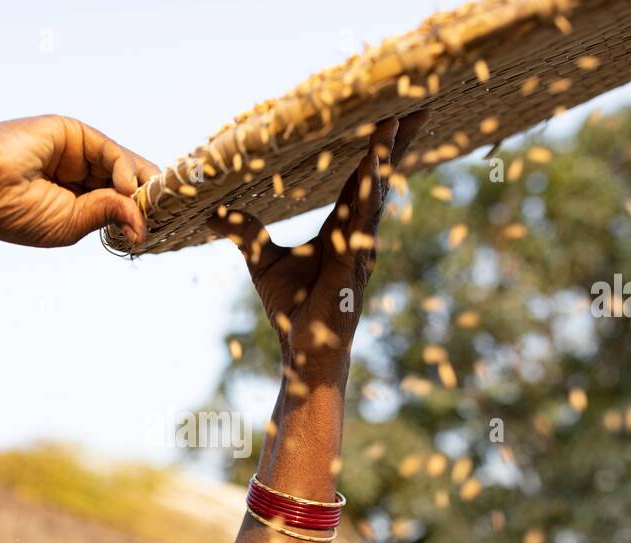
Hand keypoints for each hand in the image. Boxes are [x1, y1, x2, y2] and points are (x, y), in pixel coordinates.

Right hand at [0, 115, 159, 247]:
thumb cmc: (16, 211)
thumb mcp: (72, 223)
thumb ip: (109, 214)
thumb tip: (143, 225)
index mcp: (72, 201)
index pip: (115, 205)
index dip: (139, 215)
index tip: (161, 229)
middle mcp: (76, 175)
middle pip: (125, 184)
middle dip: (147, 199)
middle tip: (167, 213)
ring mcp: (75, 152)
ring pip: (122, 167)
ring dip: (141, 187)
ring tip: (145, 203)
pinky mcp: (73, 132)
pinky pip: (110, 150)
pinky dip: (125, 169)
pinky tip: (126, 186)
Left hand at [207, 112, 426, 375]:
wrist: (303, 350)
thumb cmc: (292, 310)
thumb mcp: (261, 260)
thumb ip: (244, 231)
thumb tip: (211, 212)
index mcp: (343, 229)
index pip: (362, 179)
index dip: (377, 150)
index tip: (391, 116)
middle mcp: (359, 234)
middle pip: (381, 177)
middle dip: (399, 142)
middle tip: (419, 105)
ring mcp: (361, 247)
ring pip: (376, 192)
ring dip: (384, 157)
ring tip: (394, 122)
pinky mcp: (354, 263)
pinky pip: (364, 220)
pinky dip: (369, 191)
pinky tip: (374, 168)